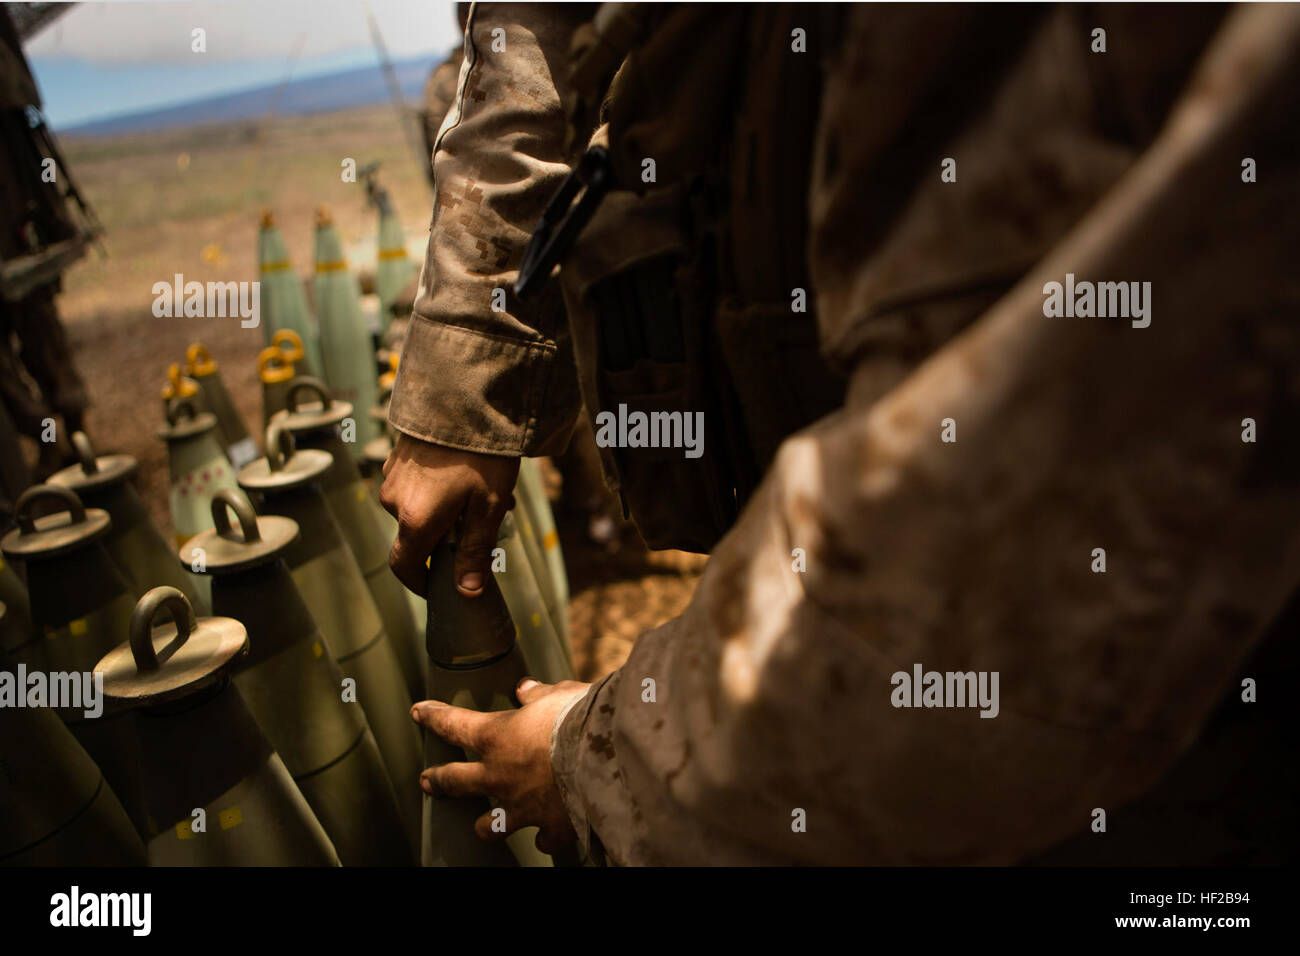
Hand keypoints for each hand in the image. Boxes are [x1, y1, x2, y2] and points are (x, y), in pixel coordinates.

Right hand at [380, 432, 519, 596]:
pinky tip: (464, 474)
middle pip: (416, 536)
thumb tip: (467, 591)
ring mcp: (392, 477)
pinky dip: (435, 491)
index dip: (420, 582)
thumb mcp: (487, 506)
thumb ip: (475, 550)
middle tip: (487, 522)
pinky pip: (413, 487)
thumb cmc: (481, 455)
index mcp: (414, 520)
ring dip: (443, 512)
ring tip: (482, 493)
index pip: (404, 566)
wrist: (465, 398)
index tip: (440, 586)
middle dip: (447, 538)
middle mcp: (394, 501)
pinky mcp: (396, 457)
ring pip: (415, 509)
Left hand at [411, 677, 589, 853]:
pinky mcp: (551, 826)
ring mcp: (523, 807)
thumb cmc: (582, 718)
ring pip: (491, 825)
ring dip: (487, 825)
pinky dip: (544, 837)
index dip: (434, 717)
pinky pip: (543, 839)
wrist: (610, 757)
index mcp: (497, 737)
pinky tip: (545, 837)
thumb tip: (525, 688)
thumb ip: (538, 695)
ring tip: (483, 827)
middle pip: (456, 782)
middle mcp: (500, 776)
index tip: (419, 713)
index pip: (454, 724)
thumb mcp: (558, 694)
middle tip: (427, 781)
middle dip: (439, 781)